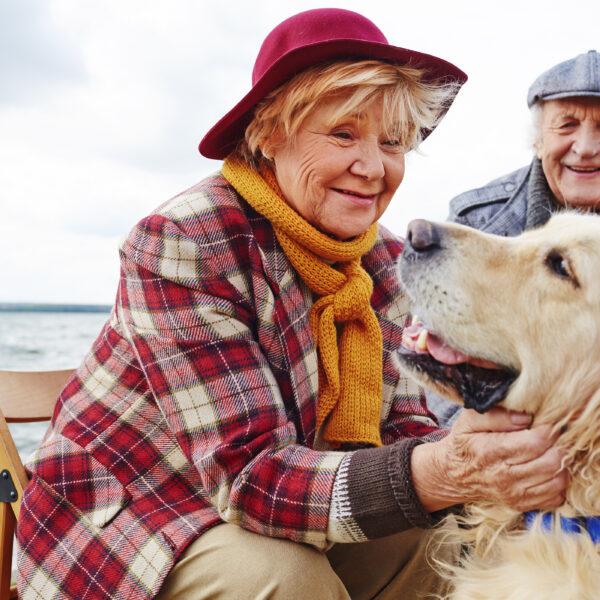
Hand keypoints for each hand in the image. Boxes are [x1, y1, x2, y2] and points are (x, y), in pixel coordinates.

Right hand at [411, 407, 568, 511]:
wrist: (452, 475)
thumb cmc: (464, 443)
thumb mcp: (469, 421)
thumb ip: (496, 415)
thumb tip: (526, 418)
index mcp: (490, 451)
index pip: (535, 442)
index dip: (548, 430)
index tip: (547, 423)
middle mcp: (502, 476)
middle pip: (551, 462)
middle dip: (558, 446)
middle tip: (553, 437)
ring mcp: (513, 494)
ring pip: (558, 480)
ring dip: (560, 464)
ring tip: (550, 452)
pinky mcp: (521, 505)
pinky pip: (556, 497)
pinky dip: (557, 482)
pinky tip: (545, 469)